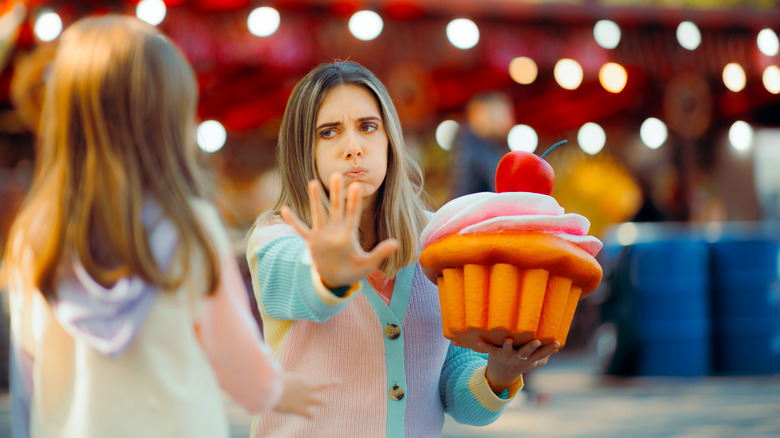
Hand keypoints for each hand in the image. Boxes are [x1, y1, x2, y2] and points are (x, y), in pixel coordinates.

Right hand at [273, 372, 337, 417]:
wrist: (269, 389)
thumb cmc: (272, 380)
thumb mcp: (282, 375)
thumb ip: (287, 377)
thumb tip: (282, 373)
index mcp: (304, 381)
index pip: (322, 383)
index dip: (332, 383)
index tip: (339, 382)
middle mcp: (307, 390)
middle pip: (322, 389)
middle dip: (325, 388)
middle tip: (328, 392)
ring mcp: (304, 400)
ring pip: (320, 401)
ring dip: (321, 402)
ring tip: (324, 403)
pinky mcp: (298, 410)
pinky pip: (309, 415)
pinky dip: (309, 416)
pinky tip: (311, 417)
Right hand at [281, 173, 397, 287]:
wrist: (336, 279)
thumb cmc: (353, 271)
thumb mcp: (368, 264)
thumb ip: (380, 253)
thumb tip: (397, 242)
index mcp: (349, 234)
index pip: (352, 214)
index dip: (354, 201)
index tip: (356, 185)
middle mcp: (335, 231)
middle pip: (335, 208)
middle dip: (336, 192)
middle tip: (337, 174)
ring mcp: (322, 235)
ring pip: (318, 214)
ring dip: (315, 200)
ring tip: (313, 182)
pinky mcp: (311, 242)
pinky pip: (301, 230)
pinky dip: (293, 221)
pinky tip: (285, 210)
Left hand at [479, 338, 559, 394]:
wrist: (501, 375)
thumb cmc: (520, 363)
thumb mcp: (533, 363)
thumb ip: (544, 356)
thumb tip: (558, 346)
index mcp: (529, 359)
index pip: (541, 354)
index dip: (549, 349)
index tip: (557, 342)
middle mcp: (518, 358)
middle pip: (526, 353)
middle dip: (531, 347)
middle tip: (537, 341)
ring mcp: (507, 356)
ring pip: (507, 351)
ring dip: (507, 346)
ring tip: (508, 340)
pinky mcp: (495, 354)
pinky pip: (489, 349)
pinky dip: (484, 346)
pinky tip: (479, 341)